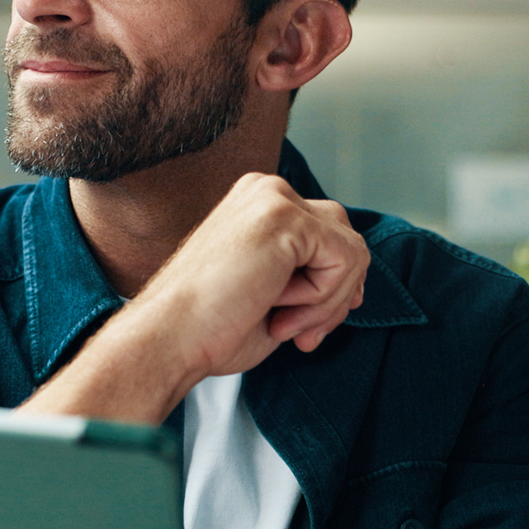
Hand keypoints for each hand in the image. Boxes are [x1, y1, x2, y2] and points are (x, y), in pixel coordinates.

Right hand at [136, 171, 368, 379]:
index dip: (332, 288)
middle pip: (345, 238)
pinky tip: (278, 308)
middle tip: (299, 334)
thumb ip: (309, 276)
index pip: (327, 236)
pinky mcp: (286, 217)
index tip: (306, 327)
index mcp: (258, 203)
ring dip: (327, 302)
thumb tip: (357, 286)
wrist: (172, 336)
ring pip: (351, 251)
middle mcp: (267, 191)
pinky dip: (323, 299)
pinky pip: (346, 260)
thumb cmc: (211, 326)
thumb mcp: (273, 292)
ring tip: (282, 324)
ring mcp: (276, 199)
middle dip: (335, 295)